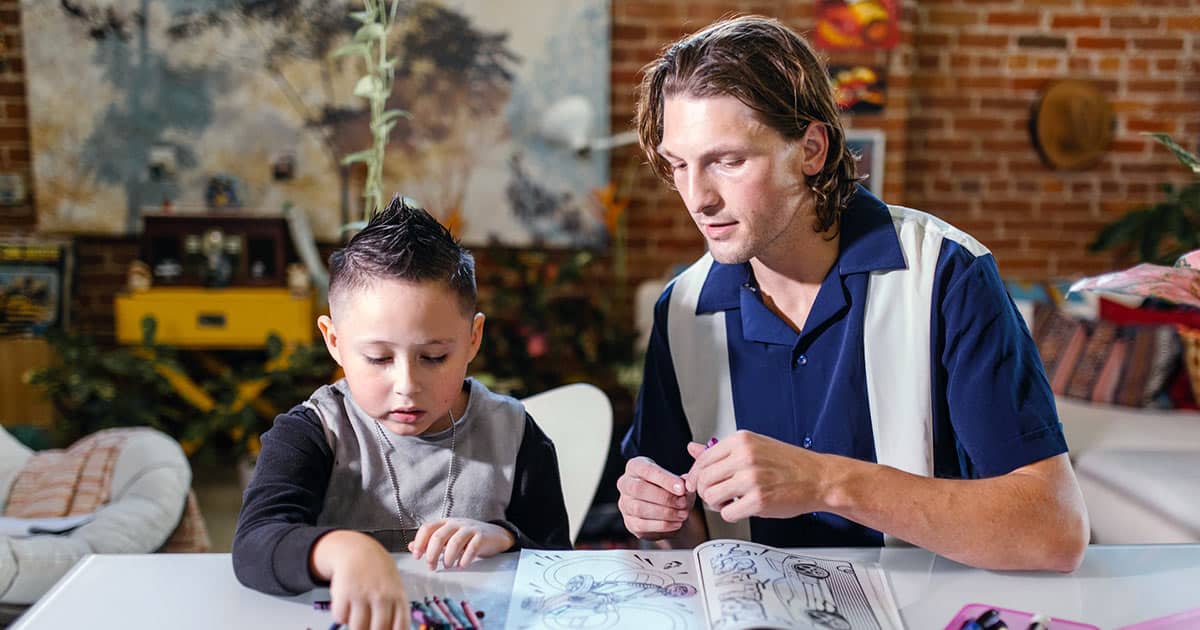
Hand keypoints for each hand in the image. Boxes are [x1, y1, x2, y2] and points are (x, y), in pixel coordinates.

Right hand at [314, 531, 409, 629]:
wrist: (359, 551)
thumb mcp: (394, 588)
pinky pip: (341, 617)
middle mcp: (382, 596)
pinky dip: (342, 616)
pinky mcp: (344, 592)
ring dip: (356, 626)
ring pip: (358, 627)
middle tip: (367, 628)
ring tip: (357, 617)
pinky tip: (347, 606)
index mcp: (398, 597)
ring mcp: (363, 594)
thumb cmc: (378, 572)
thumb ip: (395, 611)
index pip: (400, 627)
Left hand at [409, 518, 514, 569]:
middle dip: (432, 554)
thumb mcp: (448, 538)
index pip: (427, 528)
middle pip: (439, 536)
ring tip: (447, 566)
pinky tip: (461, 565)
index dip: (419, 542)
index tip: (416, 556)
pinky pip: (472, 547)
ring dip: (448, 557)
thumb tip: (410, 546)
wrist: (495, 534)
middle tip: (431, 566)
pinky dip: (465, 558)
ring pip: (454, 542)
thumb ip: (430, 542)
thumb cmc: (468, 538)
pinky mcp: (482, 537)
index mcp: (445, 523)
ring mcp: (469, 529)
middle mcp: (456, 524)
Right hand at [616, 456, 693, 539]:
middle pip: (639, 489)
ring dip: (664, 512)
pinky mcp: (629, 522)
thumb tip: (686, 483)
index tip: (682, 488)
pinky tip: (676, 523)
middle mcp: (625, 483)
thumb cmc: (671, 490)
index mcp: (635, 466)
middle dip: (664, 497)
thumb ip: (683, 482)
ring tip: (683, 514)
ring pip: (639, 508)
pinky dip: (662, 525)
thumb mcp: (679, 483)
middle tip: (683, 503)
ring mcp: (625, 504)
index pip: (647, 470)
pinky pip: (642, 524)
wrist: (668, 511)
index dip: (665, 479)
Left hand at [684, 430, 825, 521]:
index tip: (695, 483)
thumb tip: (693, 449)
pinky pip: (727, 513)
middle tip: (715, 495)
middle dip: (704, 491)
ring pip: (711, 496)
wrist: (818, 478)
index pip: (702, 459)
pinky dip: (731, 514)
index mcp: (741, 441)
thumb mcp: (754, 447)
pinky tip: (742, 508)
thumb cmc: (789, 464)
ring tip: (729, 501)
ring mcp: (751, 479)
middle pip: (703, 479)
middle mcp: (744, 457)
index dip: (694, 475)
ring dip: (716, 504)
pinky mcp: (759, 500)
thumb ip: (722, 450)